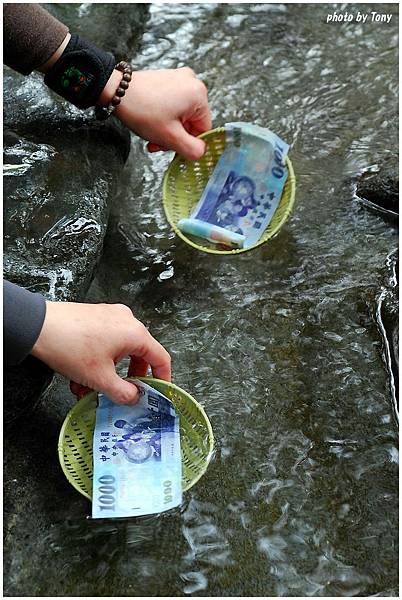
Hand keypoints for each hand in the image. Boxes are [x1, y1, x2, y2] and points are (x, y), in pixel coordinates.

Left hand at [31, 301, 170, 404]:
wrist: (38, 327)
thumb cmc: (69, 345)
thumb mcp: (100, 378)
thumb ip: (123, 393)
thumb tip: (134, 397)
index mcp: (135, 333)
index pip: (161, 358)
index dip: (162, 378)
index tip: (159, 390)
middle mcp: (126, 321)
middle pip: (139, 355)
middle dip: (127, 378)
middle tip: (122, 393)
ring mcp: (110, 316)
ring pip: (118, 351)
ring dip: (108, 373)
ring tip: (91, 388)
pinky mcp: (96, 317)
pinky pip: (106, 342)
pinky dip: (99, 361)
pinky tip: (81, 376)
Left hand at [99, 67, 211, 159]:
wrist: (116, 91)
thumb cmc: (142, 110)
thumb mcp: (170, 137)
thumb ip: (192, 150)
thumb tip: (201, 152)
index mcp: (199, 94)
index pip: (203, 129)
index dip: (188, 143)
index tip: (171, 148)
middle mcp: (192, 82)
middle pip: (192, 121)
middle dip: (175, 136)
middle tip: (158, 143)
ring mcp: (179, 78)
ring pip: (181, 115)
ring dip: (168, 129)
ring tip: (152, 134)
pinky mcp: (168, 79)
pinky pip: (173, 104)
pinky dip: (164, 116)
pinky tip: (151, 122)